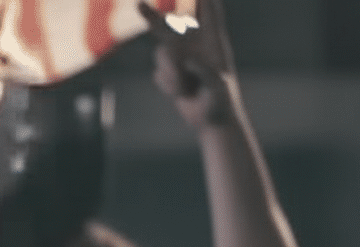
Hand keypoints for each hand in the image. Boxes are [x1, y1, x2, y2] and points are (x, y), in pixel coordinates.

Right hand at [144, 0, 239, 130]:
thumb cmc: (221, 102)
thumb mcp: (218, 86)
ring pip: (162, 55)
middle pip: (171, 25)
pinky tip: (183, 94)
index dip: (204, 0)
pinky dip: (169, 85)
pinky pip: (158, 74)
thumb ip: (205, 70)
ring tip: (184, 90)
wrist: (212, 122)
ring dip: (171, 74)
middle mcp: (194, 47)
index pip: (208, 13)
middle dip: (153, 16)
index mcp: (212, 43)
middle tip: (138, 4)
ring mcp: (180, 60)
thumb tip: (187, 58)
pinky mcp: (170, 74)